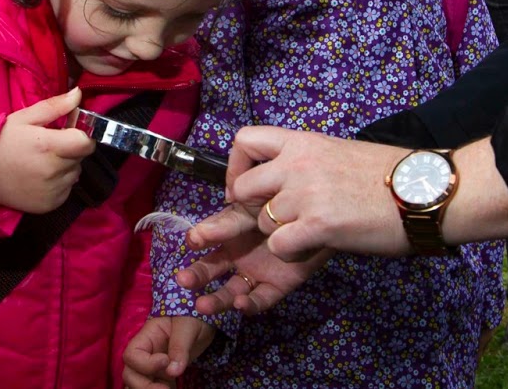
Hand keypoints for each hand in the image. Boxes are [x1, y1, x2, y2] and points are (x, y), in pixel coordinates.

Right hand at [0, 88, 94, 213]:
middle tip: (51, 145)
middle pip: (80, 157)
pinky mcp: (49, 205)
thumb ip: (54, 106)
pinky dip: (59, 183)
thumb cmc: (2, 141)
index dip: (83, 135)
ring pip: (74, 173)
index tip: (72, 132)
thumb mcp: (24, 118)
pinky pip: (67, 190)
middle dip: (71, 149)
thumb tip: (78, 93)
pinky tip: (41, 177)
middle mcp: (53, 171)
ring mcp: (52, 191)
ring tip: (43, 162)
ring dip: (66, 167)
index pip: (86, 143)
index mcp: (48, 146)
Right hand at [122, 315, 216, 387]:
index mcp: (148, 337)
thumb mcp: (189, 327)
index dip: (145, 363)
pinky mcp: (163, 376)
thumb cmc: (194, 317)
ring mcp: (153, 367)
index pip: (132, 355)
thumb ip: (180, 347)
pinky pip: (153, 387)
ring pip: (138, 384)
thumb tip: (173, 371)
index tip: (166, 361)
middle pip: (130, 374)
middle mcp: (146, 354)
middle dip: (144, 386)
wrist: (204, 321)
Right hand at [174, 211, 333, 314]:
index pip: (209, 238)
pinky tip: (242, 304)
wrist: (325, 214)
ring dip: (216, 300)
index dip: (201, 239)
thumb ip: (230, 220)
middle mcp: (238, 254)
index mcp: (230, 231)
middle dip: (197, 275)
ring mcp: (256, 272)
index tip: (192, 240)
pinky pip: (261, 299)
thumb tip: (198, 231)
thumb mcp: (255, 205)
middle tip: (183, 280)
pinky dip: (250, 304)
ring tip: (202, 305)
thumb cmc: (285, 203)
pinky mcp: (276, 286)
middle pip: (212, 269)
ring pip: (231, 290)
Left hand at [185, 127, 409, 261]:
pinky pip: (279, 245)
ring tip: (308, 233)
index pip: (244, 139)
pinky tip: (311, 247)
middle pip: (244, 189)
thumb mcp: (338, 152)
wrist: (424, 191)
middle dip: (254, 209)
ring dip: (279, 234)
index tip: (249, 185)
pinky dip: (291, 252)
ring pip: (263, 222)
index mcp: (302, 141)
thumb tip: (281, 180)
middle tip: (276, 219)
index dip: (237, 167)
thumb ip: (305, 162)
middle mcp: (297, 164)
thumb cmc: (390, 174)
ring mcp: (306, 193)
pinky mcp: (319, 224)